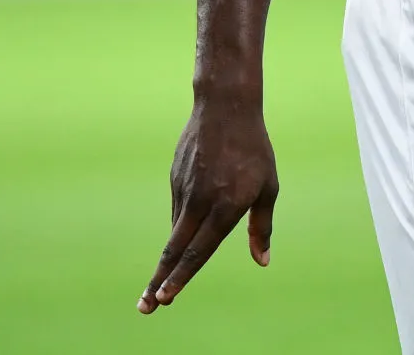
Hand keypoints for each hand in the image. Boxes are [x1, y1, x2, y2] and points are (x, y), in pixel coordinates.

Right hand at [137, 89, 278, 312]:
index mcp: (226, 205)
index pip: (200, 250)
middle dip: (158, 281)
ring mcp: (183, 188)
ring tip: (163, 281)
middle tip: (145, 307)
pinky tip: (188, 227)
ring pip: (176, 230)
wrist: (225, 106)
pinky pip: (177, 209)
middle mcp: (201, 201)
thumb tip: (262, 261)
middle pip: (175, 249)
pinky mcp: (174, 178)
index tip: (166, 298)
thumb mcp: (268, 187)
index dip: (182, 277)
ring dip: (169, 258)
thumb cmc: (254, 149)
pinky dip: (181, 225)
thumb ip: (261, 226)